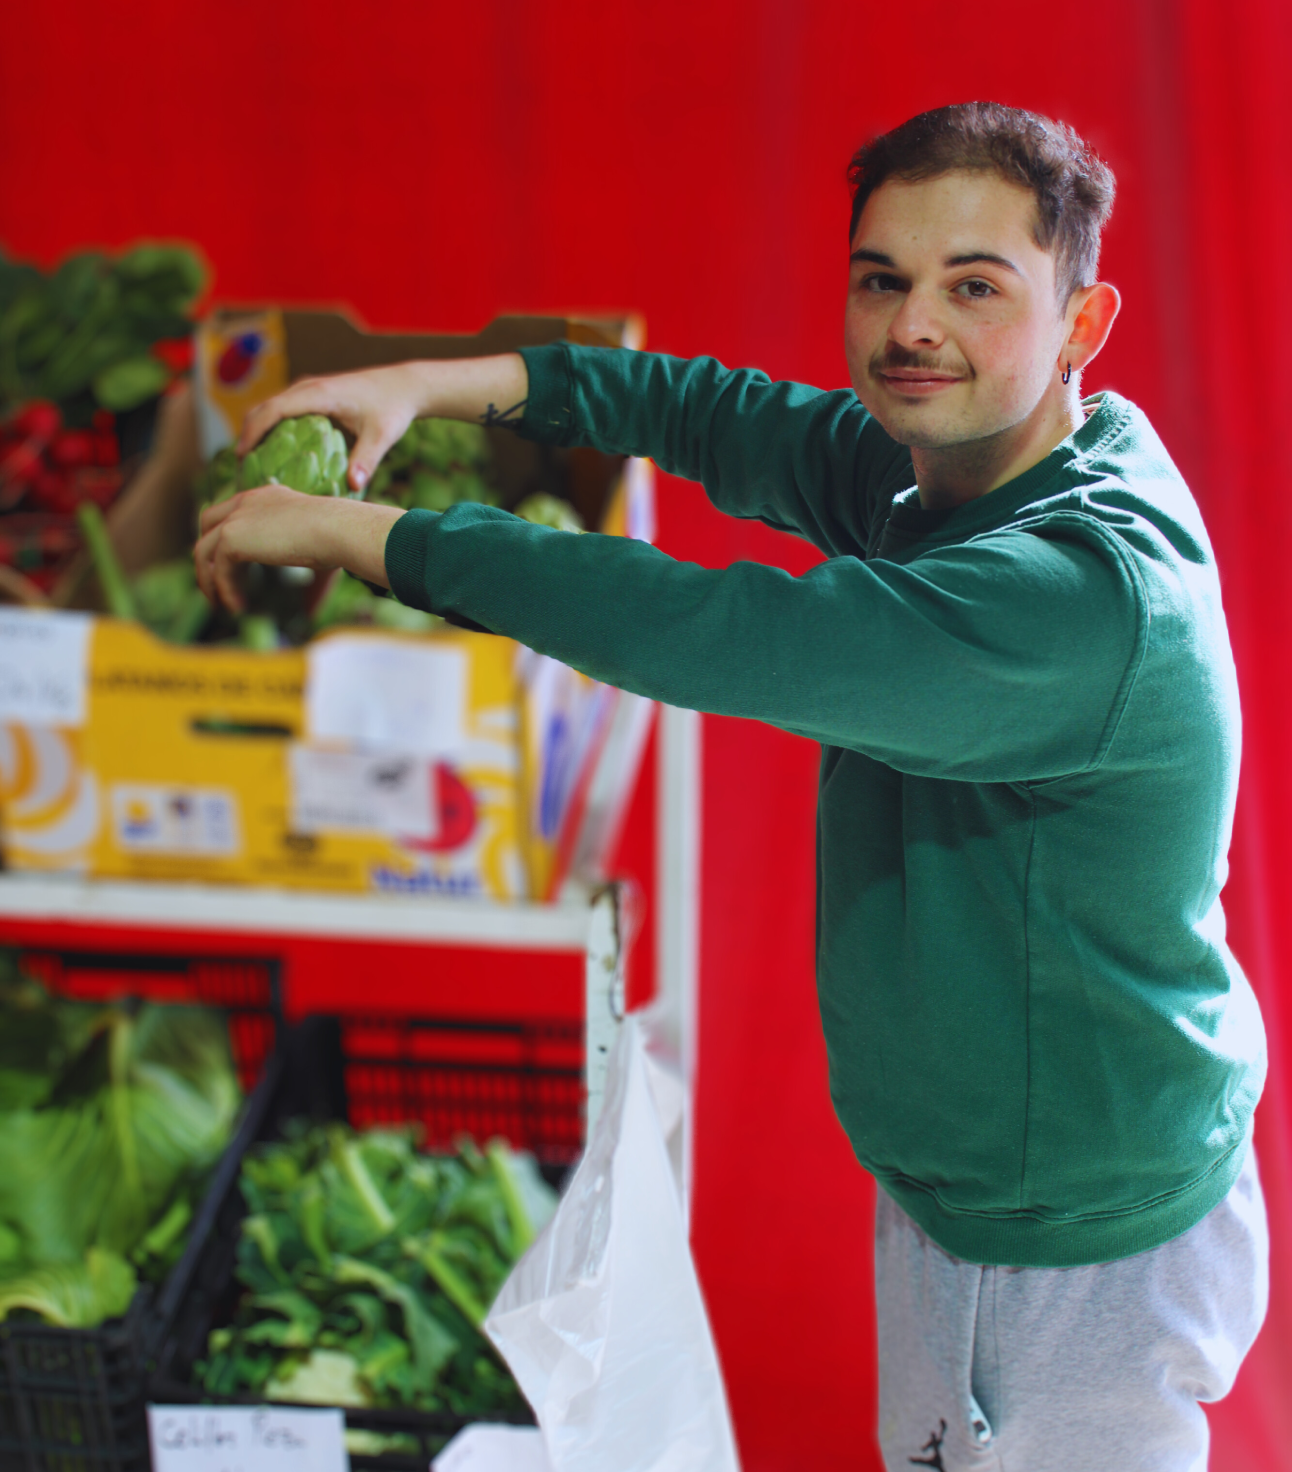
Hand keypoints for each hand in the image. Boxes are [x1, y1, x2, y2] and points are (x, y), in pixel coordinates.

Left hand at [195, 486, 401, 612]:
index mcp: (265, 497)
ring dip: (208, 580)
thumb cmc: (339, 540)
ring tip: (220, 605)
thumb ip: (305, 578)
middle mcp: (246, 503)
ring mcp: (235, 519)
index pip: (232, 513)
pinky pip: (217, 570)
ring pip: (203, 550)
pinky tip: (238, 608)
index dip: (226, 539)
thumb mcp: (316, 555)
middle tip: (216, 584)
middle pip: (207, 526)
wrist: (338, 530)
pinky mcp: (231, 538)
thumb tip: (311, 612)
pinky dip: (225, 591)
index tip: (232, 567)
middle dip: (207, 554)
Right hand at [237, 353, 528, 493]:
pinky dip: (272, 429)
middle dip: (248, 436)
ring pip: (271, 408)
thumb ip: (366, 460)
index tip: (241, 458)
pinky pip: (283, 411)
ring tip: (252, 466)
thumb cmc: (393, 410)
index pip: (272, 411)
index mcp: (317, 395)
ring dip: (257, 432)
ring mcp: (309, 389)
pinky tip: (274, 456)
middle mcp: (308, 388)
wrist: (404, 386)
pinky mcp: (314, 396)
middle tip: (242, 470)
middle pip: (263, 409)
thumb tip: (353, 485)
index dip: (253, 433)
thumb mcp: (382, 437)